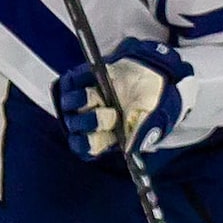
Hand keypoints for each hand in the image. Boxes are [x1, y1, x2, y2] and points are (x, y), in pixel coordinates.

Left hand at [57, 40, 189, 159]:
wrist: (154, 72)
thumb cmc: (154, 101)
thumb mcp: (154, 119)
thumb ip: (142, 135)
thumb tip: (130, 150)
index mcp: (106, 135)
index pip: (84, 146)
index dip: (88, 142)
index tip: (103, 135)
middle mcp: (90, 120)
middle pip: (74, 127)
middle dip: (90, 122)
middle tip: (112, 113)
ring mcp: (82, 100)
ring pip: (68, 105)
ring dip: (82, 100)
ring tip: (100, 93)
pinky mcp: (79, 80)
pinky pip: (68, 83)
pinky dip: (80, 79)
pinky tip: (96, 78)